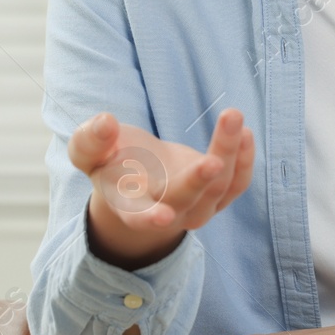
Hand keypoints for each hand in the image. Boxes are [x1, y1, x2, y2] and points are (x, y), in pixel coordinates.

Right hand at [73, 108, 254, 270]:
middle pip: (186, 201)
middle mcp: (166, 210)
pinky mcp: (217, 194)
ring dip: (227, 152)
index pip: (138, 217)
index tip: (163, 217)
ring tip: (231, 116)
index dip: (149, 218)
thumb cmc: (110, 161)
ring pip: (217, 187)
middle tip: (212, 161)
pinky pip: (237, 183)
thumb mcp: (89, 151)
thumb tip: (105, 123)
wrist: (138, 178)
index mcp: (129, 205)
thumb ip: (90, 140)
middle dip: (199, 182)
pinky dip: (245, 160)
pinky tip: (245, 132)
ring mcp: (196, 206)